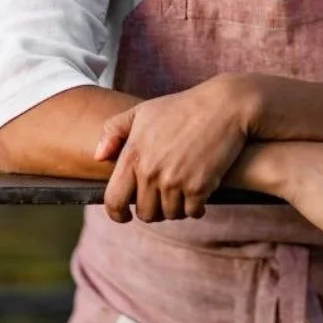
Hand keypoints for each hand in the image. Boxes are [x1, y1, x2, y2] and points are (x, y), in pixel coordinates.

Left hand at [97, 77, 252, 222]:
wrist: (224, 106)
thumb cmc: (182, 107)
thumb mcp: (142, 111)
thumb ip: (113, 131)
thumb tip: (98, 157)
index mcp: (133, 154)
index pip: (113, 199)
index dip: (116, 214)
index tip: (125, 216)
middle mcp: (150, 171)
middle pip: (145, 213)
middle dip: (153, 210)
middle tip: (164, 199)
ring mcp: (174, 180)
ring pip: (169, 214)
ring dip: (176, 208)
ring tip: (183, 193)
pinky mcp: (199, 187)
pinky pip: (192, 212)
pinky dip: (196, 208)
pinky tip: (200, 195)